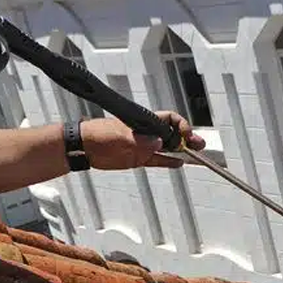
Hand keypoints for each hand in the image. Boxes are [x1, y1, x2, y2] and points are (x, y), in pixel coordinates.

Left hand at [80, 113, 206, 170]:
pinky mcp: (139, 158)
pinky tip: (179, 164)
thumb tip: (159, 143)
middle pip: (172, 134)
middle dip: (186, 139)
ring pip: (168, 148)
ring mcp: (144, 146)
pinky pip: (158, 160)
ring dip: (181, 151)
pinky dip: (169, 162)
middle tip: (199, 145)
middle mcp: (146, 133)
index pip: (168, 119)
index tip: (186, 135)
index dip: (180, 125)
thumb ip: (141, 141)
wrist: (83, 147)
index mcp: (144, 122)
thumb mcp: (120, 136)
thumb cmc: (99, 134)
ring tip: (196, 155)